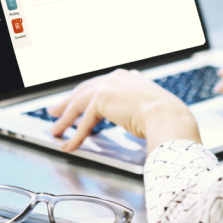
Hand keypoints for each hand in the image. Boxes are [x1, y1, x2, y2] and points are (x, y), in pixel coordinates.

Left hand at [48, 69, 200, 153]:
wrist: (167, 116)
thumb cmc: (164, 116)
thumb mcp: (147, 105)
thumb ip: (132, 105)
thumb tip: (127, 116)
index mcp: (128, 77)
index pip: (100, 85)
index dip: (84, 95)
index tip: (75, 102)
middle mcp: (117, 77)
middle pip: (84, 90)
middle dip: (67, 103)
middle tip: (55, 112)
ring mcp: (108, 85)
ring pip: (79, 103)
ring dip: (66, 120)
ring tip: (57, 131)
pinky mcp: (101, 98)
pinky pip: (83, 119)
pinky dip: (75, 134)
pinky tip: (70, 145)